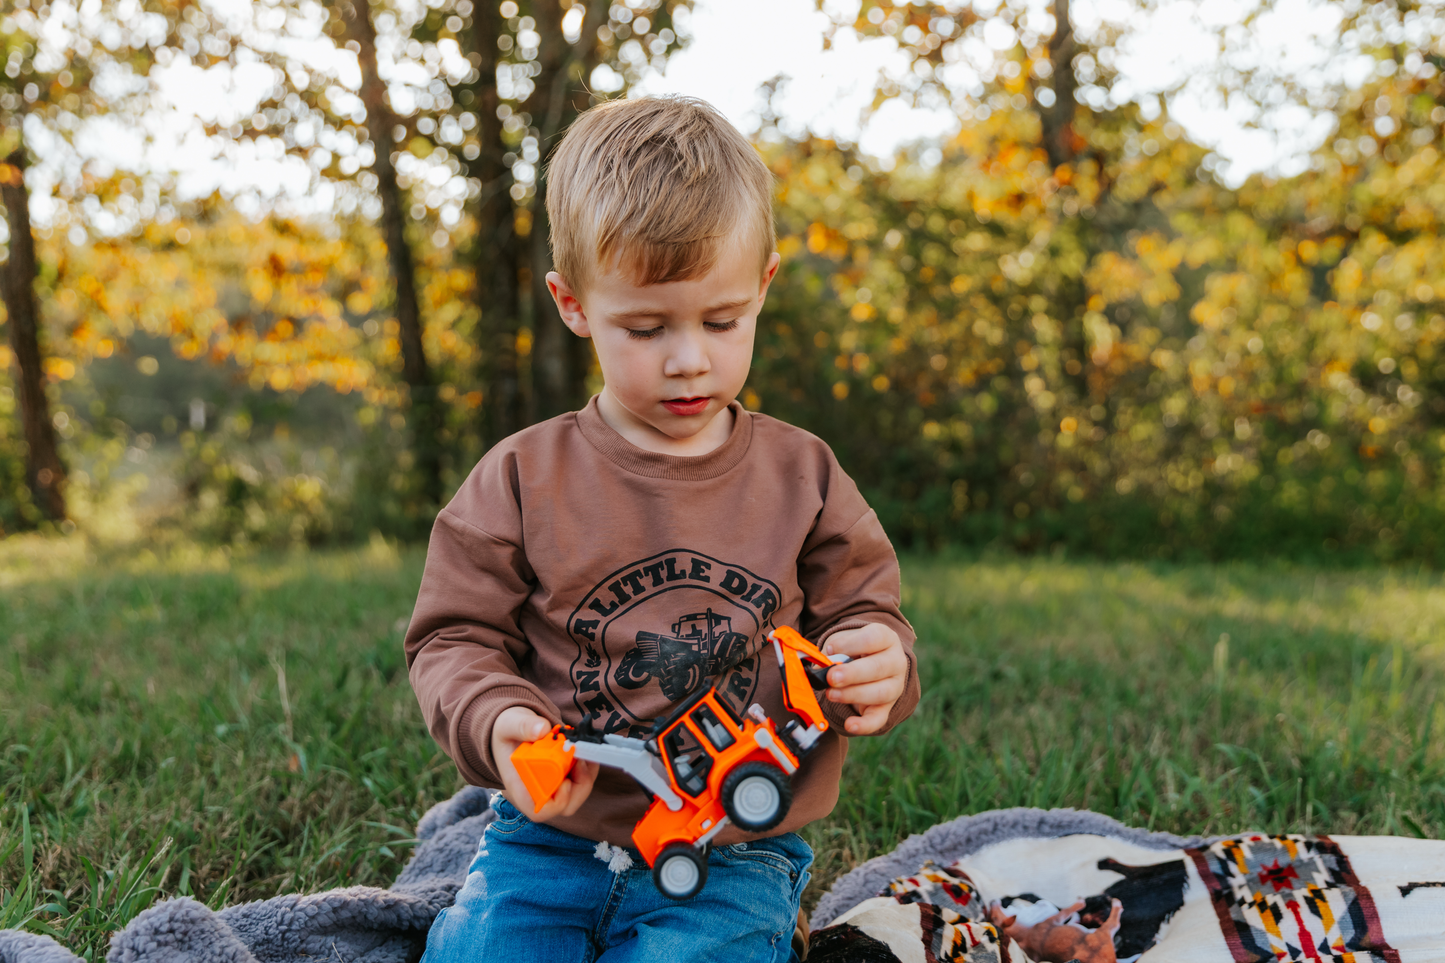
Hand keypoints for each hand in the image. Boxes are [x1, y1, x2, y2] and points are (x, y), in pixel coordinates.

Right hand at [491, 706, 597, 821]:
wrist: (512, 728)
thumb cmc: (507, 732)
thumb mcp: (509, 724)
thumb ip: (523, 726)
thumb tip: (542, 729)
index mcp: (519, 785)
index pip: (538, 811)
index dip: (557, 803)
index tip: (565, 781)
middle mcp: (537, 791)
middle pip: (564, 806)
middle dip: (579, 786)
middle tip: (581, 760)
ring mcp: (551, 785)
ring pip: (576, 795)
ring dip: (586, 775)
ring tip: (583, 751)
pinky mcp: (562, 776)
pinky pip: (581, 781)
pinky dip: (589, 768)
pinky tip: (586, 751)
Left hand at [822, 623, 907, 734]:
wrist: (873, 663)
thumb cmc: (857, 650)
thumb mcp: (848, 644)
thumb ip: (835, 652)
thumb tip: (818, 666)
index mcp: (886, 639)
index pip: (874, 639)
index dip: (850, 644)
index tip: (830, 649)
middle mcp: (895, 662)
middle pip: (878, 668)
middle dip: (852, 674)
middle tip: (831, 678)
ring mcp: (895, 685)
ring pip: (880, 693)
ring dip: (853, 695)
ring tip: (831, 694)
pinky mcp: (888, 707)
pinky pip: (879, 718)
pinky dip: (864, 725)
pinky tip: (849, 725)